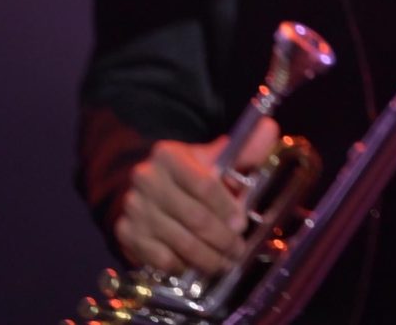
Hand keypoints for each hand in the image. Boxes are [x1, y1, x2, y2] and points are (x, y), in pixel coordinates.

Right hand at [112, 117, 278, 277]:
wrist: (147, 191)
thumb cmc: (190, 175)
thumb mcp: (214, 159)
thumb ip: (244, 150)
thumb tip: (269, 129)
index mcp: (168, 155)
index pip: (204, 184)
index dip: (226, 207)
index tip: (241, 223)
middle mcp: (146, 179)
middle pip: (193, 217)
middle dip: (221, 238)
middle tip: (237, 250)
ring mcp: (134, 208)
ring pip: (179, 241)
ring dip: (206, 257)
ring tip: (224, 263)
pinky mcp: (125, 232)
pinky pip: (159, 257)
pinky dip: (181, 266)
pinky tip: (195, 267)